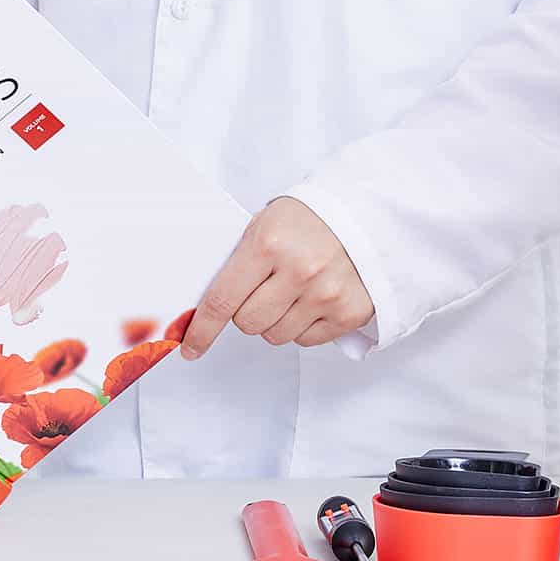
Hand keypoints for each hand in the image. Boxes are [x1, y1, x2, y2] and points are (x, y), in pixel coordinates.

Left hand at [182, 199, 373, 359]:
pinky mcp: (350, 312)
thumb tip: (203, 307)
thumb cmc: (312, 218)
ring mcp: (327, 294)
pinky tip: (315, 298)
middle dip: (248, 312)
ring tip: (295, 291)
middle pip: (248, 324)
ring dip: (278, 319)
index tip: (191, 346)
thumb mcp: (266, 224)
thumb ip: (238, 262)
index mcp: (269, 245)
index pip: (222, 301)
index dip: (201, 330)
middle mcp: (299, 271)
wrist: (369, 213)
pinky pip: (307, 339)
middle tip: (265, 290)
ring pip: (276, 335)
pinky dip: (305, 325)